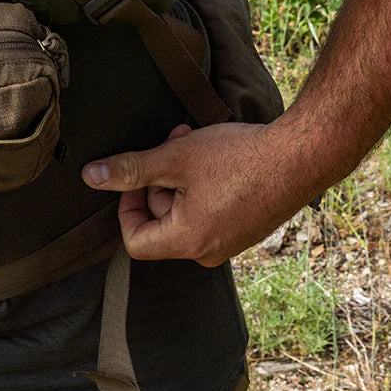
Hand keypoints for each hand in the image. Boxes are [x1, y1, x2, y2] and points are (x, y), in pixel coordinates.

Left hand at [81, 121, 313, 266]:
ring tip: (190, 139)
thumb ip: (130, 170)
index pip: (135, 241)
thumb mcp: (174, 159)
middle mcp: (208, 252)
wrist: (300, 158)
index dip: (127, 206)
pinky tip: (211, 152)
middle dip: (158, 178)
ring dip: (179, 173)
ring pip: (183, 209)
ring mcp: (229, 242)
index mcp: (188, 242)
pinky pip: (207, 210)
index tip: (139, 175)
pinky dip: (200, 182)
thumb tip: (90, 177)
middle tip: (171, 140)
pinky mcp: (244, 228)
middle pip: (159, 220)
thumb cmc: (237, 158)